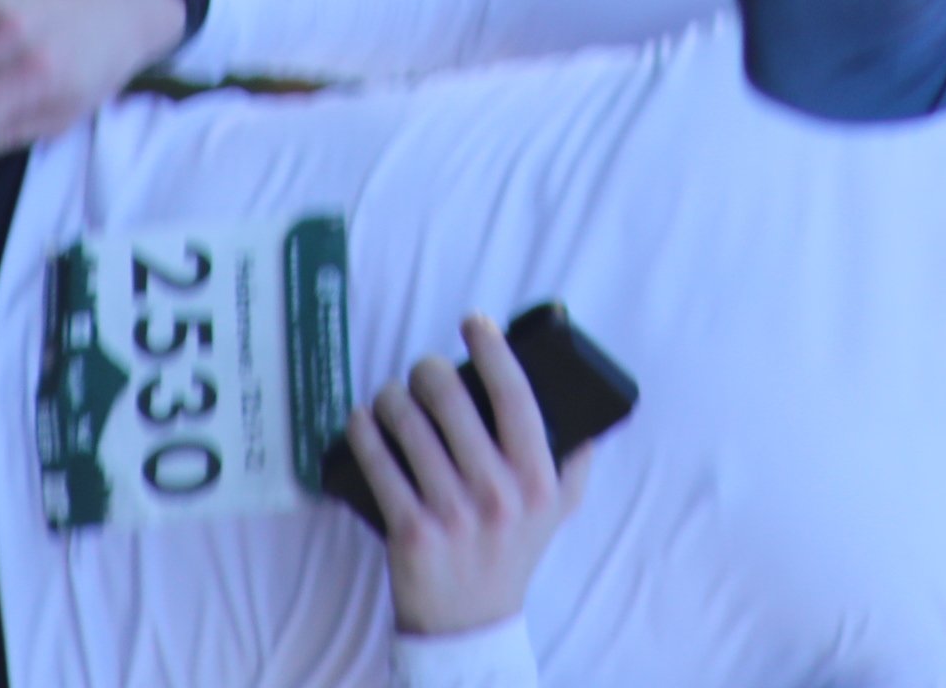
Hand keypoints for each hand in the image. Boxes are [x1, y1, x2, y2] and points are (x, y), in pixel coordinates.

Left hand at [344, 314, 596, 636]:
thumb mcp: (559, 509)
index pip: (517, 398)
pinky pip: (379, 464)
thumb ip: (574, 458)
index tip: (475, 322)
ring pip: (409, 425)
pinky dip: (364, 432)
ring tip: (392, 395)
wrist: (471, 622)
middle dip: (428, 371)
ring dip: (393, 397)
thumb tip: (582, 399)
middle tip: (422, 370)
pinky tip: (362, 420)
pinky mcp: (411, 532)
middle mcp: (499, 495)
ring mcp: (452, 515)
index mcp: (538, 480)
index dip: (493, 351)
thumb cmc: (513, 551)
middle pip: (451, 401)